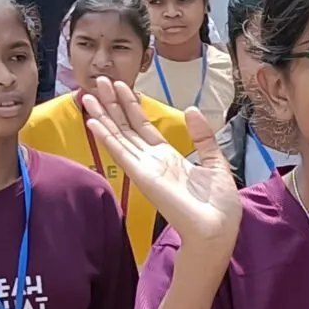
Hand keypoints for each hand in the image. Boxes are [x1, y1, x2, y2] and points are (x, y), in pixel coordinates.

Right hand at [81, 82, 240, 261]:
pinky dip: (106, 137)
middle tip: (100, 80)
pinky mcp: (142, 176)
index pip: (143, 126)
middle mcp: (151, 161)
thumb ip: (203, 136)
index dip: (131, 105)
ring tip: (89, 93)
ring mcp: (144, 168)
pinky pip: (121, 153)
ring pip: (118, 136)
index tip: (121, 86)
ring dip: (103, 115)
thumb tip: (191, 109)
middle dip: (113, 104)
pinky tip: (93, 121)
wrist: (217, 228)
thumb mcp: (215, 161)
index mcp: (168, 157)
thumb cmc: (218, 203)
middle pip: (126, 127)